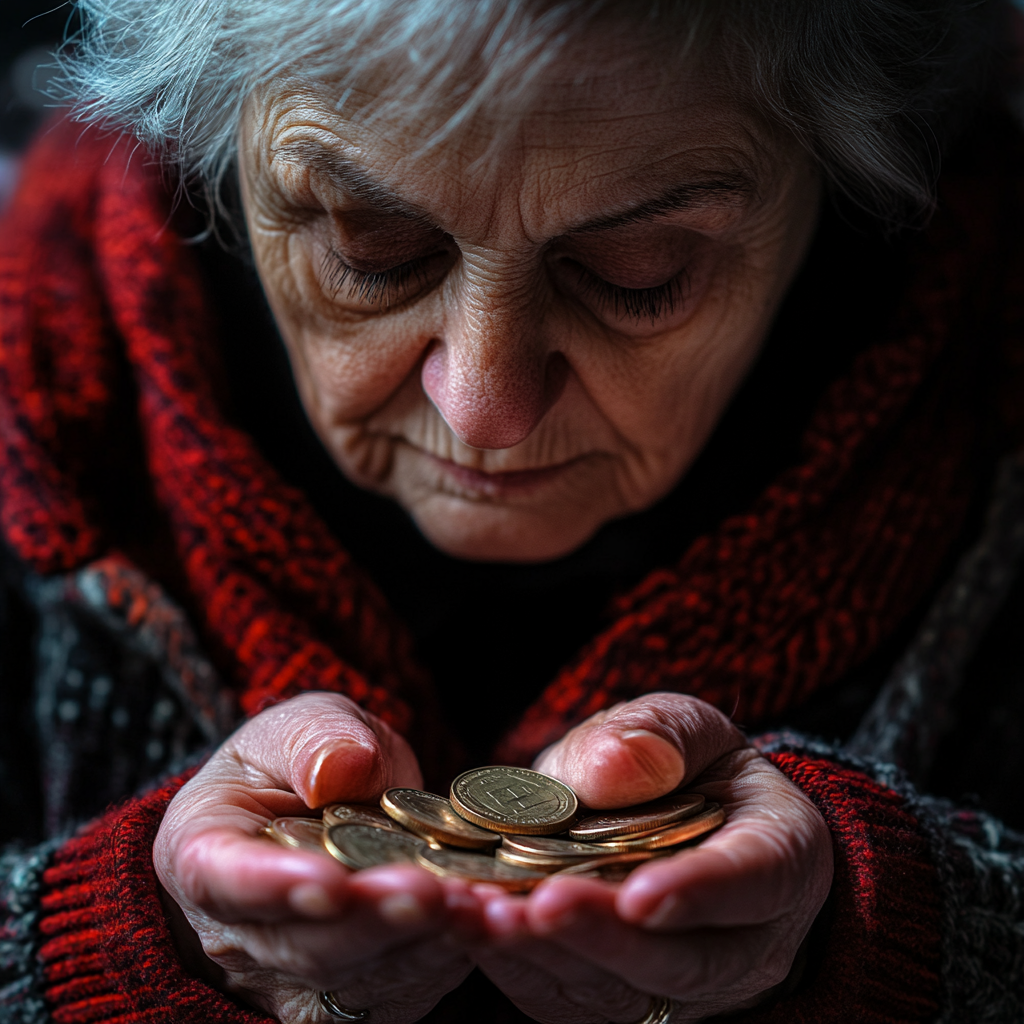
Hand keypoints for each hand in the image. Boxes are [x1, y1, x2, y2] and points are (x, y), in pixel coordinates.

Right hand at [154, 692, 481, 1022]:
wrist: (317, 812)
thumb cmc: (296, 761)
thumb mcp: (297, 725)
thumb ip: (315, 737)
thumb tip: (342, 767)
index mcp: (204, 853)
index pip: (225, 881)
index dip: (275, 888)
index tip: (330, 881)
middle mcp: (241, 933)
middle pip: (303, 943)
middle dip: (373, 920)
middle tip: (430, 892)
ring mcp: (295, 976)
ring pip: (358, 977)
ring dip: (421, 945)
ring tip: (474, 907)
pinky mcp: (355, 994)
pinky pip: (398, 989)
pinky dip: (445, 957)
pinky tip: (484, 924)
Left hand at [471, 694, 832, 1021]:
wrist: (687, 823)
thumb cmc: (692, 768)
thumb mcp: (689, 728)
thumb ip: (658, 735)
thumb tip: (612, 767)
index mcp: (779, 855)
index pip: (754, 884)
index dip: (698, 894)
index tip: (639, 895)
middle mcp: (745, 941)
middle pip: (678, 961)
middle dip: (601, 936)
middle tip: (536, 906)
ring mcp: (686, 985)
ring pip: (618, 994)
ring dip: (544, 957)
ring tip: (480, 915)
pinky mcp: (624, 1000)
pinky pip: (572, 1001)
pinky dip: (516, 966)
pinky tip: (470, 927)